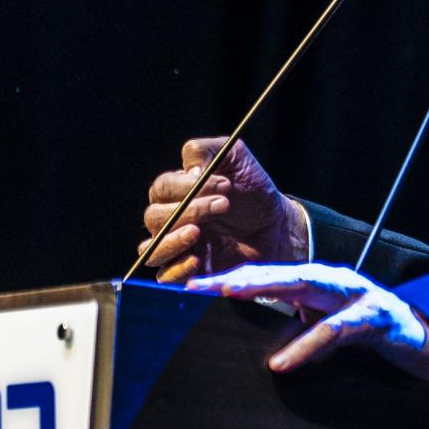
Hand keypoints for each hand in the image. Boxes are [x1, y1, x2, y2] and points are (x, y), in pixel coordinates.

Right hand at [138, 137, 308, 283]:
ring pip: (151, 248)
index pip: (162, 189)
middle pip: (154, 218)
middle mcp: (171, 219)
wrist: (277, 224)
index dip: (187, 187)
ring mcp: (179, 247)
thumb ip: (206, 151)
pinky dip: (175, 269)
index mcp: (177, 191)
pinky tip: (196, 259)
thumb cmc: (253, 189)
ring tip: (198, 231)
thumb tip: (190, 170)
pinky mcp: (190, 271)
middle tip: (223, 205)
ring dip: (172, 239)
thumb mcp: (235, 157)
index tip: (225, 185)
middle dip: (188, 210)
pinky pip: (165, 277)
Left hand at [184, 263, 428, 383]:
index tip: (190, 288)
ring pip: (307, 285)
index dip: (230, 280)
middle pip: (281, 272)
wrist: (425, 342)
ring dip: (267, 290)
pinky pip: (337, 330)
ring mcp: (358, 294)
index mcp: (318, 283)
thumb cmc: (369, 334)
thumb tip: (247, 340)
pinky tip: (282, 361)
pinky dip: (307, 344)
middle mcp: (335, 280)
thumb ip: (293, 327)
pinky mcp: (378, 317)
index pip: (268, 277)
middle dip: (240, 276)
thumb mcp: (325, 328)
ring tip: (230, 298)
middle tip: (202, 286)